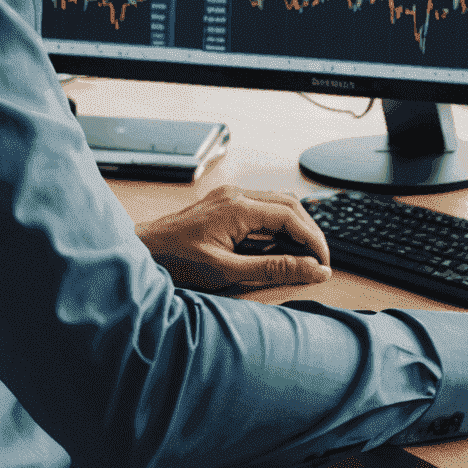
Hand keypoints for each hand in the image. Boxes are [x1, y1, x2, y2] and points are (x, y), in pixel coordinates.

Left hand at [135, 185, 331, 291]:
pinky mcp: (225, 204)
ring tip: (303, 257)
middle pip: (290, 205)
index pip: (291, 217)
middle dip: (309, 233)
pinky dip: (277, 226)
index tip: (324, 264)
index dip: (313, 241)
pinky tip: (277, 247)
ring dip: (295, 227)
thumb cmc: (177, 263)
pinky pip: (262, 207)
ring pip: (278, 203)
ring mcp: (230, 197)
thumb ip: (273, 268)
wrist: (143, 252)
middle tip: (320, 262)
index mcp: (238, 208)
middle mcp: (236, 195)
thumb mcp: (228, 272)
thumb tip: (311, 269)